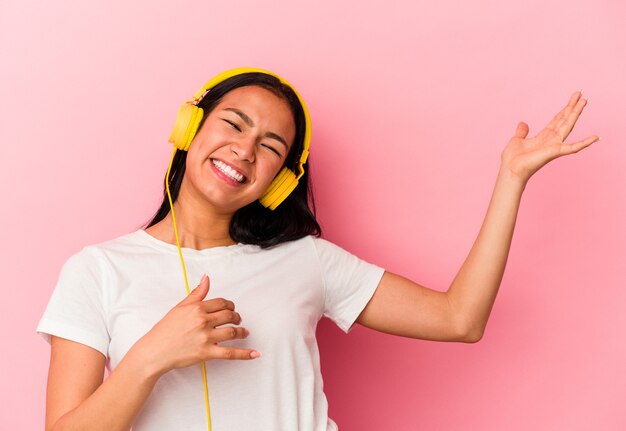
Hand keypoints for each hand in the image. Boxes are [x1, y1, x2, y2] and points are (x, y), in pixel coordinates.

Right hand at [132, 274, 259, 377]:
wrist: (154, 351)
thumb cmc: (165, 329)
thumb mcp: (180, 307)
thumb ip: (196, 293)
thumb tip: (206, 278)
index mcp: (197, 308)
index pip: (221, 302)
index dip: (230, 305)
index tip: (231, 308)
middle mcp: (203, 321)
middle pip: (229, 315)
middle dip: (236, 317)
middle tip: (237, 320)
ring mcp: (206, 337)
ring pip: (232, 332)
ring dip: (242, 331)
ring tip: (244, 332)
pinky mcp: (207, 353)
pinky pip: (230, 353)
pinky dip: (245, 354)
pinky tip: (255, 353)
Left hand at [500, 91, 599, 184]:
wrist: (510, 170)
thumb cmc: (512, 159)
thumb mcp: (517, 140)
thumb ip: (522, 132)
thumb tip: (523, 123)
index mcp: (544, 136)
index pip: (558, 119)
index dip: (565, 108)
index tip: (573, 97)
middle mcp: (551, 140)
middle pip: (565, 119)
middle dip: (572, 106)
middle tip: (581, 94)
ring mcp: (554, 145)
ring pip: (568, 125)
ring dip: (576, 113)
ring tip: (585, 101)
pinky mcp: (555, 152)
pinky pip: (573, 147)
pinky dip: (585, 143)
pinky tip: (596, 137)